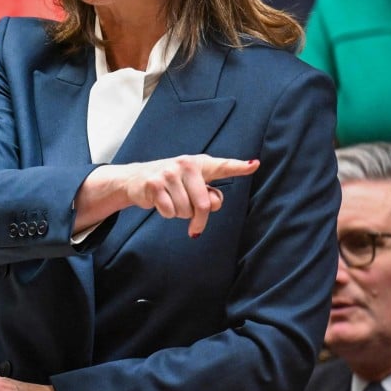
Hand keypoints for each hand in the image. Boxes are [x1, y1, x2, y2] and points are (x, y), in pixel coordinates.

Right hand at [79, 155, 259, 237]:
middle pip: (204, 205)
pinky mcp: (153, 184)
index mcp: (199, 164)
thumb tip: (212, 204)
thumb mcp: (192, 186)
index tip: (254, 165)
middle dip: (199, 220)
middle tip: (194, 226)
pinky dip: (166, 213)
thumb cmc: (172, 184)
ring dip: (180, 214)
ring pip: (185, 211)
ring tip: (172, 202)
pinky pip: (169, 212)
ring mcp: (168, 173)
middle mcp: (185, 164)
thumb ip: (208, 196)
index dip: (239, 167)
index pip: (222, 166)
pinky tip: (160, 203)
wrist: (135, 179)